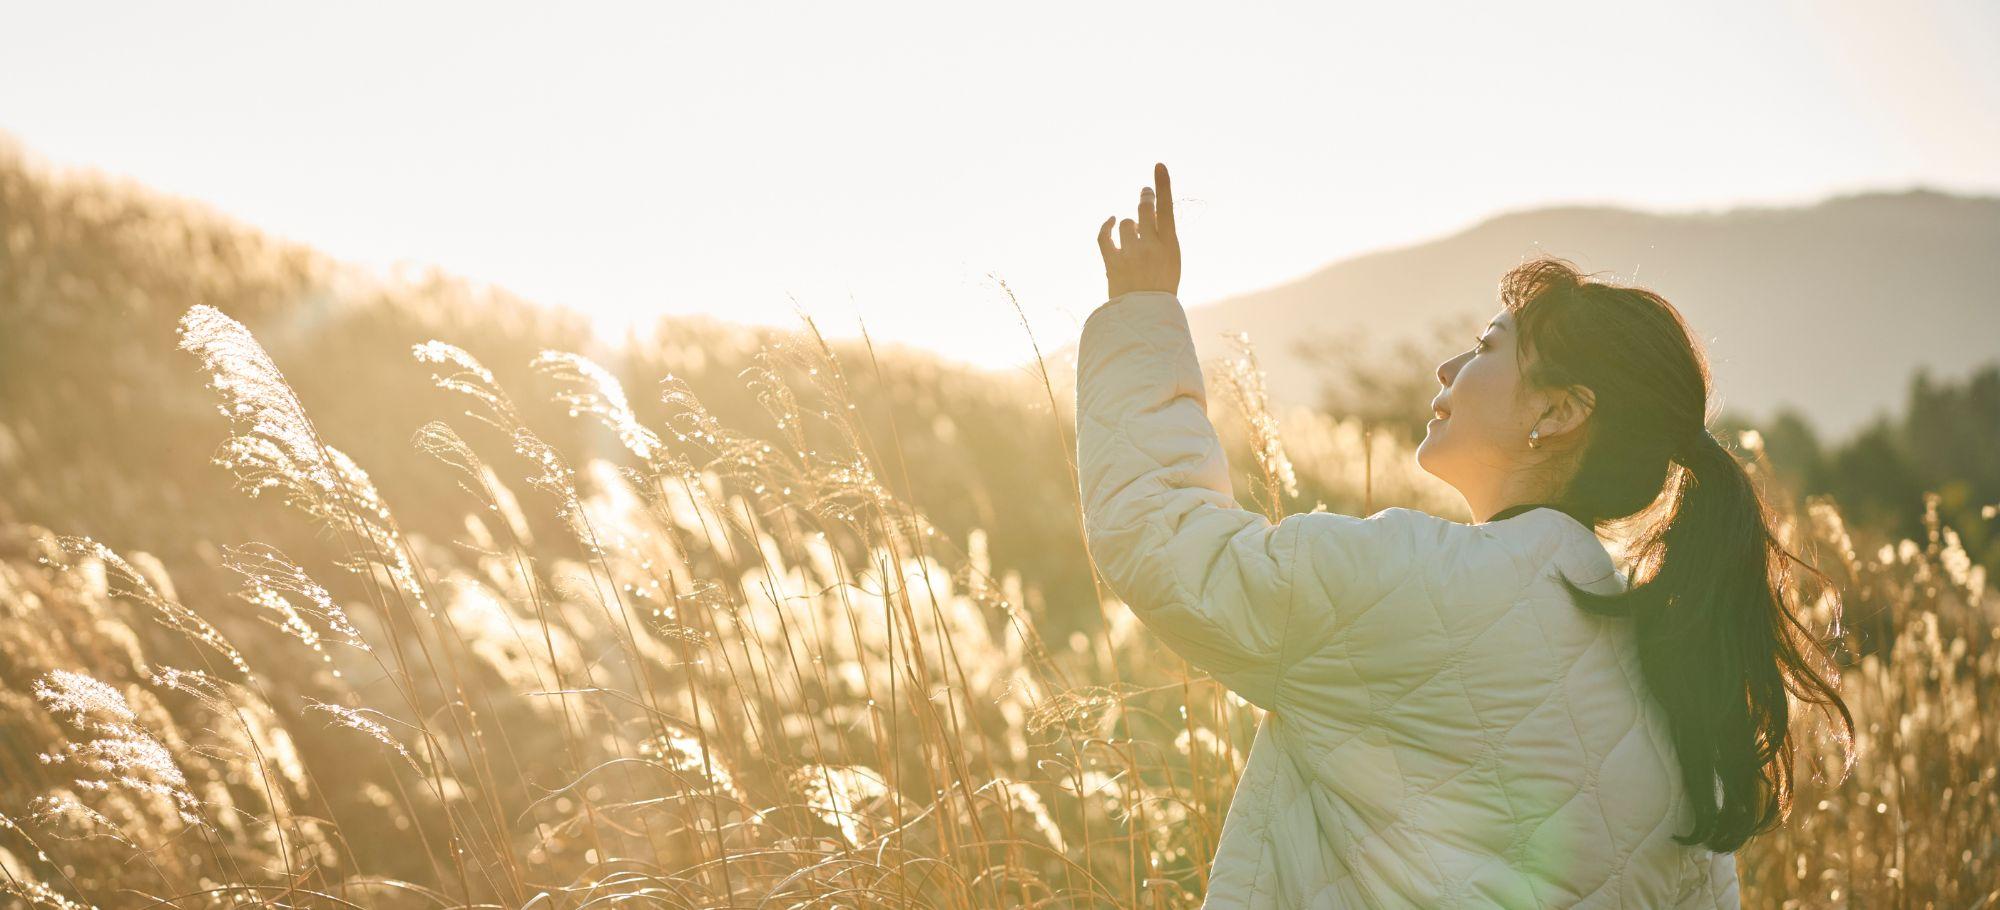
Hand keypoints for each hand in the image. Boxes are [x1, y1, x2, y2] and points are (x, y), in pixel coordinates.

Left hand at [1098, 162, 1180, 298]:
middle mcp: (1152, 247)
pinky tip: (1110, 222)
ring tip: (1134, 243)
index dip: (1162, 185)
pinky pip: (1105, 236)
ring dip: (1128, 228)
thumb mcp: (1171, 262)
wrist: (1146, 317)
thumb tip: (1142, 216)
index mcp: (1171, 246)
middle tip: (1144, 193)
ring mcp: (1132, 254)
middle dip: (1144, 198)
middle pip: (1145, 210)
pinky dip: (1106, 227)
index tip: (1158, 166)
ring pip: (1126, 224)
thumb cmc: (1160, 289)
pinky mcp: (1113, 263)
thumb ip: (1161, 238)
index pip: (1167, 209)